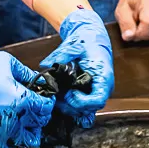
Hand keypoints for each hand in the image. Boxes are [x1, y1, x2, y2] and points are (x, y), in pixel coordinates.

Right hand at [0, 49, 53, 147]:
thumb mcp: (7, 62)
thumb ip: (27, 72)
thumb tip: (39, 80)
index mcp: (21, 98)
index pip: (45, 108)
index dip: (48, 102)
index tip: (45, 98)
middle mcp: (14, 116)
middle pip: (40, 125)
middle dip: (41, 116)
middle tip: (35, 108)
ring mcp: (2, 128)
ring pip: (28, 141)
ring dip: (31, 132)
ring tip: (27, 122)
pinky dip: (14, 144)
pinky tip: (12, 132)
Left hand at [40, 8, 113, 126]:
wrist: (92, 37)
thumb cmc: (87, 40)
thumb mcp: (75, 45)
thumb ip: (61, 55)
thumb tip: (45, 64)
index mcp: (103, 77)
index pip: (98, 100)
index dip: (82, 102)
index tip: (69, 94)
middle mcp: (102, 88)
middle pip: (90, 109)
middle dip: (72, 106)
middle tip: (58, 96)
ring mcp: (95, 91)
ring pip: (85, 110)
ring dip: (70, 107)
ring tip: (57, 97)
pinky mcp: (88, 92)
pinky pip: (82, 106)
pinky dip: (71, 106)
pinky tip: (60, 99)